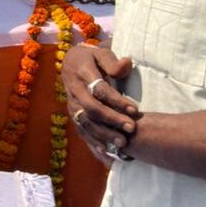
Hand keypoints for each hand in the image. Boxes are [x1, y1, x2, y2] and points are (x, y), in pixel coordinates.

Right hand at [62, 44, 136, 158]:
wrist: (71, 63)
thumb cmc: (92, 57)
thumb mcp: (101, 52)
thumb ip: (113, 61)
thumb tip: (126, 66)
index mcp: (81, 73)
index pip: (99, 90)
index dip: (116, 101)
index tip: (134, 110)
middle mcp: (74, 91)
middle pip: (91, 110)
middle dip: (112, 120)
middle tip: (131, 129)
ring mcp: (72, 105)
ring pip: (85, 124)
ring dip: (103, 135)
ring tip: (122, 144)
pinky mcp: (74, 115)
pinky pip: (82, 131)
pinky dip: (93, 143)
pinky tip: (107, 154)